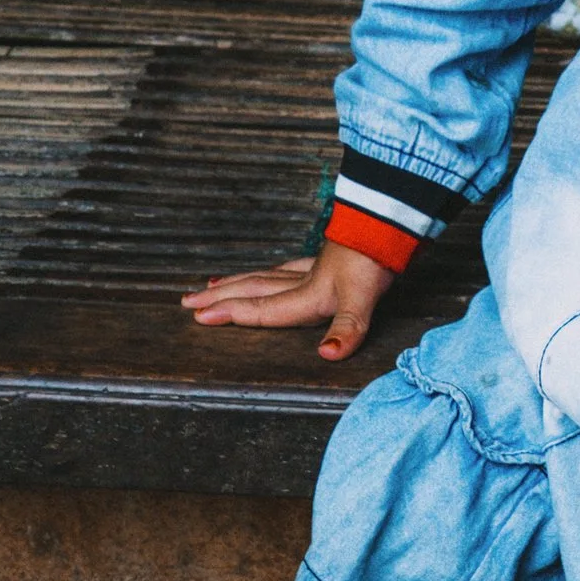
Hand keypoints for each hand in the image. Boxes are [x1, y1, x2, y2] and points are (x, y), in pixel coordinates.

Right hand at [182, 241, 393, 361]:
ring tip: (213, 283)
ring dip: (238, 282)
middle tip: (188, 300)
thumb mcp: (363, 298)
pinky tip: (273, 270)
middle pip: (253, 289)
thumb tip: (327, 354)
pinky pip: (288, 267)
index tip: (199, 316)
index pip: (262, 308)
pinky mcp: (327, 259)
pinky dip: (272, 271)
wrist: (391, 225)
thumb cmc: (376, 261)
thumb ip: (347, 328)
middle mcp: (304, 282)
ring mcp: (314, 268)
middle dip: (220, 297)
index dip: (232, 313)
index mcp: (308, 295)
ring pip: (266, 276)